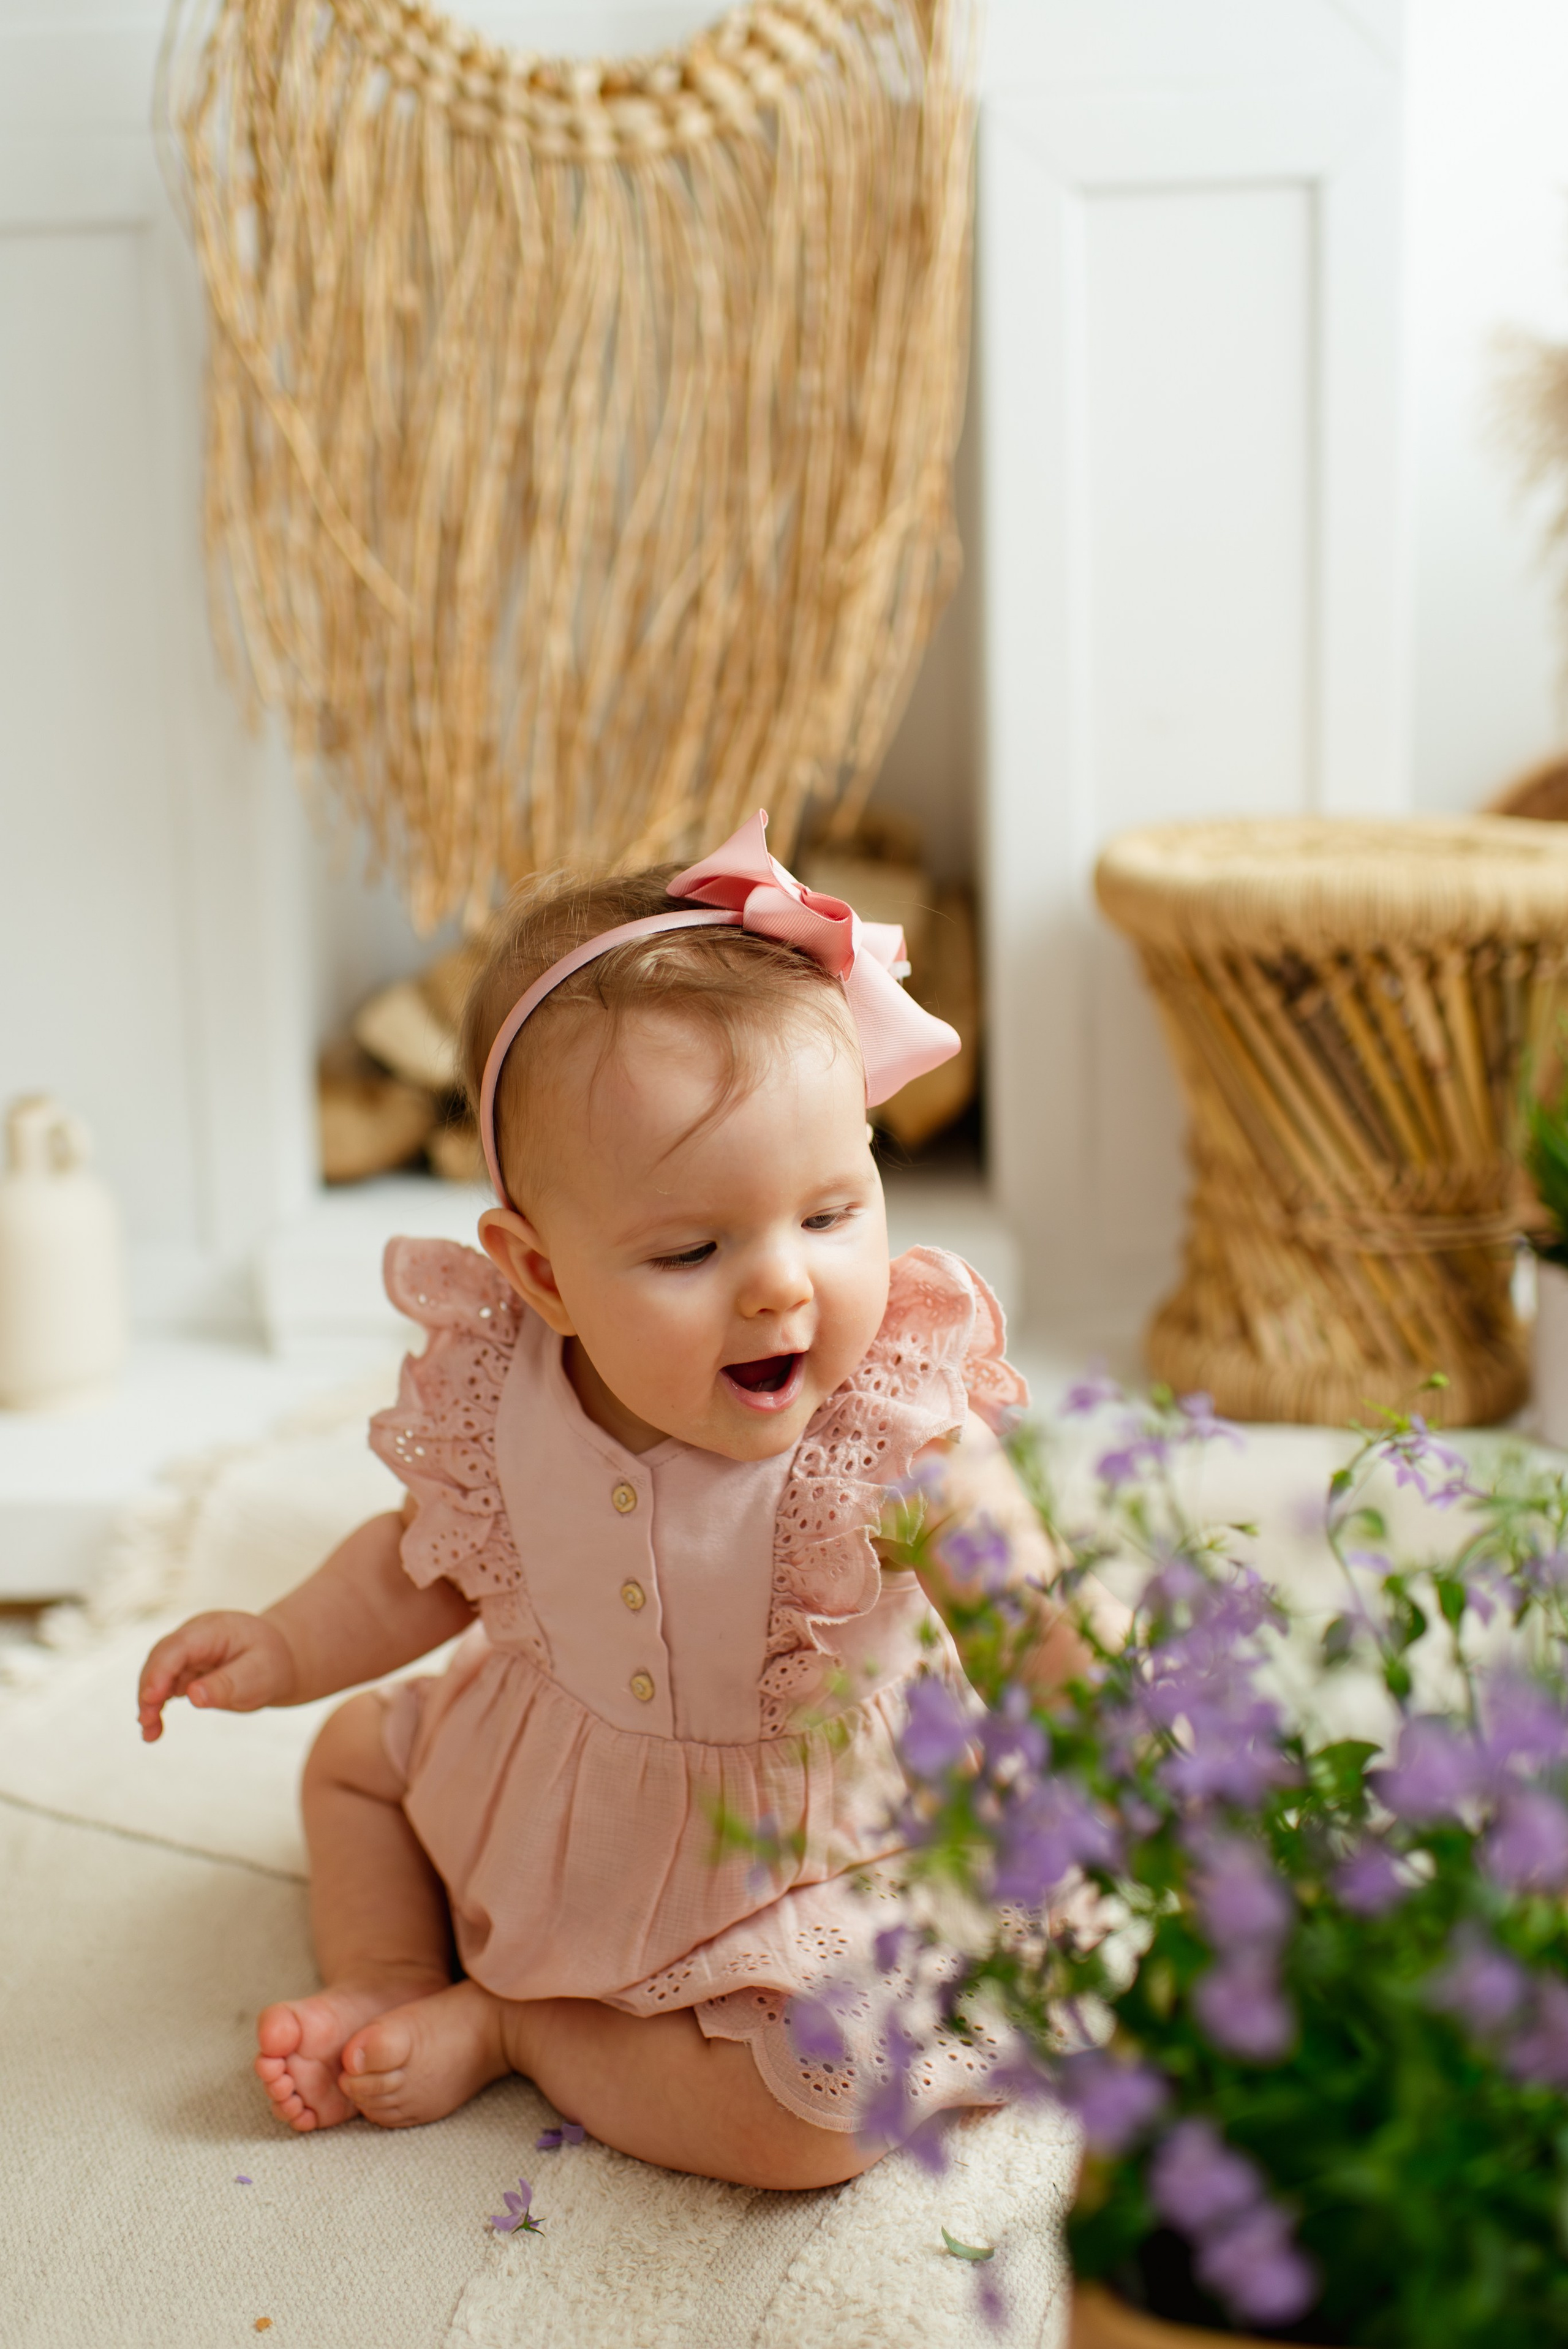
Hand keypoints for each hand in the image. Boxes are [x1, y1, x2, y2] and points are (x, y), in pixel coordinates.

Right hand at [137, 1611, 296, 1742]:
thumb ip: (227, 1684)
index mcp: (213, 1630)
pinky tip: (154, 1729)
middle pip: (160, 1659)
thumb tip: (194, 1696)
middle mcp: (193, 1636)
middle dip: (149, 1690)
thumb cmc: (271, 1664)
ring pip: (156, 1673)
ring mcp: (187, 1652)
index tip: (151, 1698)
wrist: (280, 1660)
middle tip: (147, 1723)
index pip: (178, 1647)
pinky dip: (156, 1706)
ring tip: (150, 1732)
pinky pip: (164, 1685)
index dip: (161, 1671)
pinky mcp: (184, 1669)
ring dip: (149, 1702)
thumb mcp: (259, 1675)